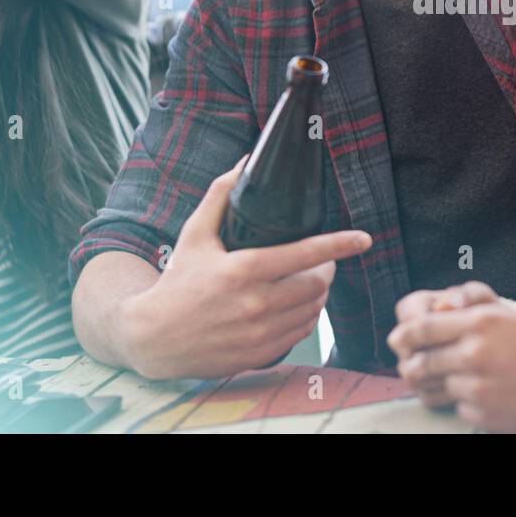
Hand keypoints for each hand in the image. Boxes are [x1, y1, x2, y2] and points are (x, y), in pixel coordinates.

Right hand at [120, 157, 371, 379]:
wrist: (151, 337)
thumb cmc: (175, 281)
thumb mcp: (194, 234)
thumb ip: (221, 195)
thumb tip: (245, 161)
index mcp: (243, 269)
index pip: (306, 254)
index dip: (341, 244)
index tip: (364, 238)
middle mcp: (256, 303)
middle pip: (317, 284)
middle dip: (325, 270)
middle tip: (319, 262)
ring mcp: (260, 333)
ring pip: (313, 311)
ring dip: (317, 295)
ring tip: (306, 283)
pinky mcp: (259, 355)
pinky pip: (300, 335)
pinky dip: (305, 319)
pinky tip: (294, 308)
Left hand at [387, 297, 515, 432]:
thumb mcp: (508, 317)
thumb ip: (470, 315)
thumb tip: (436, 313)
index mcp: (481, 322)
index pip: (423, 327)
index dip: (404, 334)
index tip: (397, 339)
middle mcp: (475, 353)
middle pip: (421, 362)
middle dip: (411, 365)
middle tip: (409, 367)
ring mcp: (478, 385)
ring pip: (438, 387)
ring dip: (440, 385)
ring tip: (453, 381)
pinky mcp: (483, 413)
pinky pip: (459, 408)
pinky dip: (467, 403)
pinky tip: (487, 396)